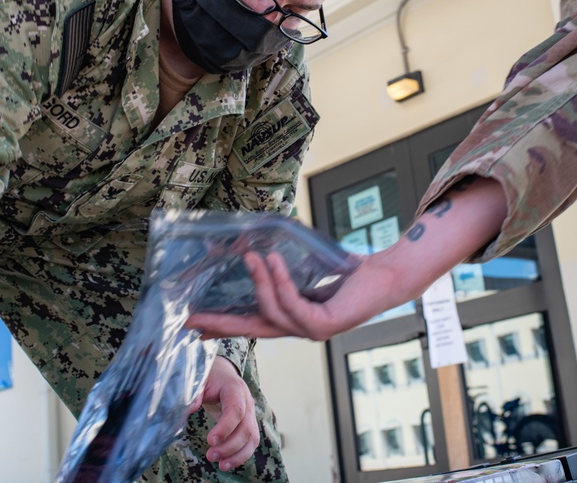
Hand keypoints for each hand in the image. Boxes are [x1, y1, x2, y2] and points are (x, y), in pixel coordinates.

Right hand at [187, 177, 506, 340]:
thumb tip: (248, 245)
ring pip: (272, 310)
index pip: (250, 324)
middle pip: (251, 329)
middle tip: (192, 317)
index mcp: (291, 319)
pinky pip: (293, 303)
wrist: (384, 276)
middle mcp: (298, 330)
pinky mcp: (325, 323)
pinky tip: (273, 259)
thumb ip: (278, 268)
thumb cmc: (346, 270)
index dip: (221, 324)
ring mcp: (311, 330)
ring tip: (251, 255)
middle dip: (220, 323)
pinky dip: (280, 281)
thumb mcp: (304, 268)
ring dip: (258, 280)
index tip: (193, 323)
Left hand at [195, 356, 259, 471]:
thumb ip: (195, 393)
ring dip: (238, 455)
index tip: (210, 440)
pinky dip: (241, 455)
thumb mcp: (200, 380)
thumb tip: (189, 409)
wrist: (223, 373)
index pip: (236, 410)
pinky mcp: (249, 424)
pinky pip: (250, 442)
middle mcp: (247, 402)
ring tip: (221, 465)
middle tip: (210, 456)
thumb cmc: (210, 377)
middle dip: (230, 446)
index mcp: (235, 389)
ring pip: (252, 438)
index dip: (225, 427)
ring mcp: (250, 414)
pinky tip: (227, 463)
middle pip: (246, 428)